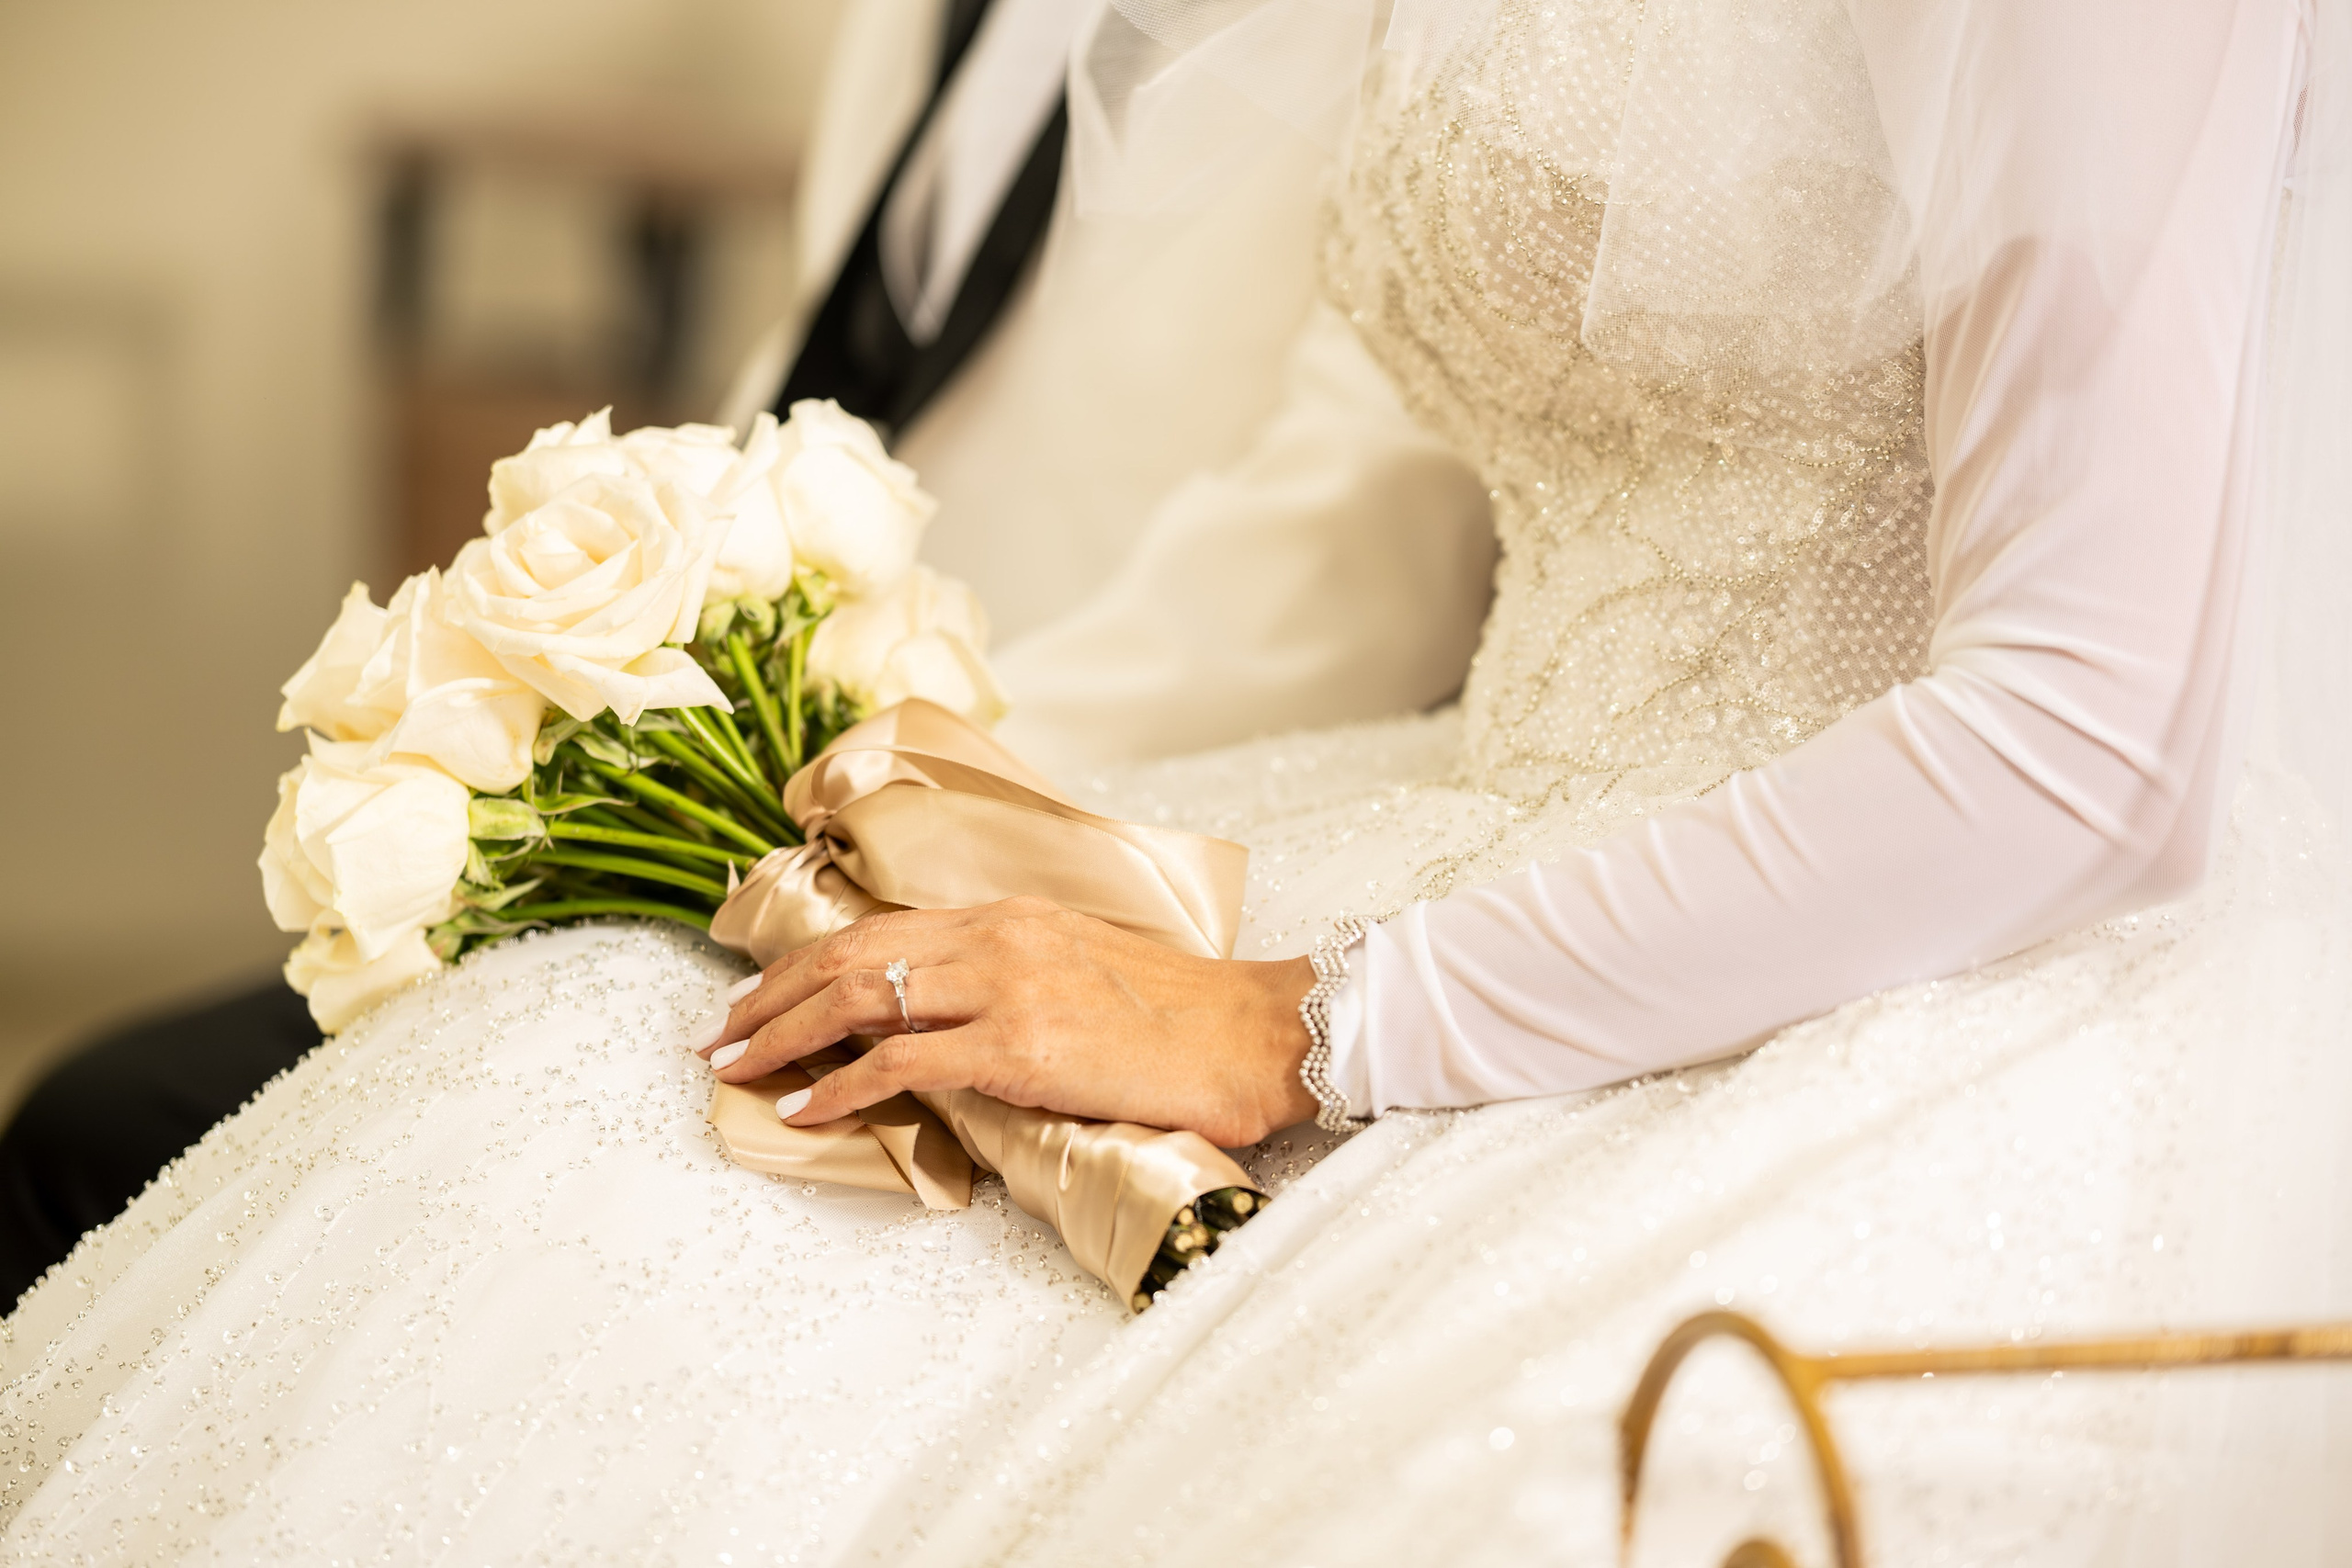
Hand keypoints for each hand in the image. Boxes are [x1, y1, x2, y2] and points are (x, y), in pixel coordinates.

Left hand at [696, 897, 1319, 1146]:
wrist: (1251, 1034)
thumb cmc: (1178, 1017)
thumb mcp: (1080, 970)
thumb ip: (1009, 977)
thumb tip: (943, 1015)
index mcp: (1008, 917)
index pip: (877, 931)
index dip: (801, 963)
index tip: (753, 994)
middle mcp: (996, 937)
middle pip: (851, 956)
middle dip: (770, 997)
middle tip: (716, 1035)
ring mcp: (1006, 987)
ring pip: (862, 998)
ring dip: (784, 1035)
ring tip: (735, 1067)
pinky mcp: (1022, 1044)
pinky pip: (905, 1063)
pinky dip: (843, 1086)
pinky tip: (802, 1107)